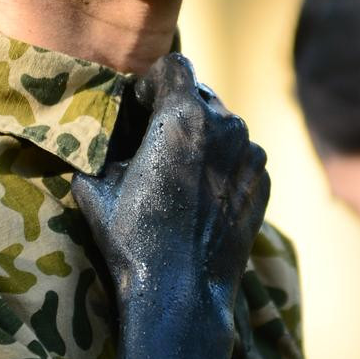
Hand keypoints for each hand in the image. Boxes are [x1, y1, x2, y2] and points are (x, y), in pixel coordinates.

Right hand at [71, 54, 269, 330]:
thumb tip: (105, 139)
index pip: (174, 66)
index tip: (141, 110)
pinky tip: (202, 197)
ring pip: (223, 126)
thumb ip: (102, 148)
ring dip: (201, 138)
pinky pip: (241, 157)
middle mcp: (226, 125)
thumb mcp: (95, 186)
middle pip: (199, 95)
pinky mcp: (264, 182)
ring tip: (179, 175)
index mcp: (184, 116)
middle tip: (155, 145)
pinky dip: (222, 165)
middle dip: (176, 111)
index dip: (152, 83)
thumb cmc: (133, 239)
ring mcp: (251, 154)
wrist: (182, 292)